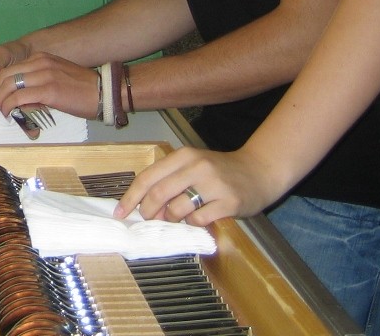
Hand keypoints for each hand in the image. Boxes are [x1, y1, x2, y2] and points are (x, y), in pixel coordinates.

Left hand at [0, 52, 101, 119]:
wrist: (105, 92)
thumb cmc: (83, 90)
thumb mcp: (56, 78)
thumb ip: (38, 83)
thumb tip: (21, 100)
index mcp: (41, 58)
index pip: (10, 69)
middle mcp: (40, 62)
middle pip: (5, 75)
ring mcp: (44, 75)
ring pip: (9, 85)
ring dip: (0, 101)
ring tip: (0, 113)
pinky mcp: (49, 90)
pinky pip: (19, 97)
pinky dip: (9, 106)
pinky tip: (9, 115)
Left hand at [114, 145, 282, 226]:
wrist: (259, 171)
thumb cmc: (220, 171)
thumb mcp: (193, 166)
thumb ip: (169, 180)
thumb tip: (143, 205)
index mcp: (183, 155)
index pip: (148, 177)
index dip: (131, 197)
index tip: (120, 213)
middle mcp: (197, 166)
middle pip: (159, 194)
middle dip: (148, 212)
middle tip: (148, 220)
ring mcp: (213, 184)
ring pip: (177, 209)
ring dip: (170, 219)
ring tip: (176, 219)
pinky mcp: (229, 202)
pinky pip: (199, 219)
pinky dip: (192, 224)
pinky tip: (197, 219)